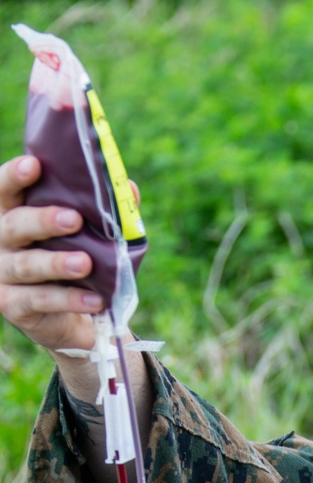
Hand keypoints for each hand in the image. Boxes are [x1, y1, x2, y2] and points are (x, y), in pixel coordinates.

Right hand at [0, 154, 103, 354]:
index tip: (34, 165)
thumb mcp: (88, 235)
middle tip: (73, 219)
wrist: (71, 317)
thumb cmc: (75, 261)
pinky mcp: (14, 305)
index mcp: (13, 213)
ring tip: (85, 263)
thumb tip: (131, 189)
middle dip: (43, 221)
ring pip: (26, 265)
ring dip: (57, 263)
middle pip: (14, 225)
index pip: (6, 189)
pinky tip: (94, 300)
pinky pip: (40, 300)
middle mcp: (1, 241)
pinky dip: (69, 300)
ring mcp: (3, 273)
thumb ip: (104, 212)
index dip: (15, 176)